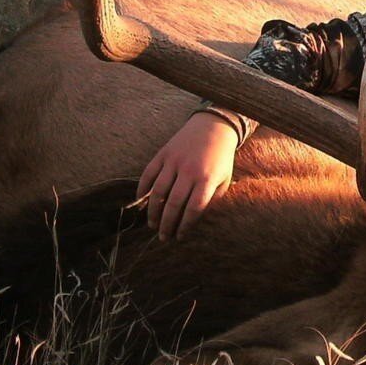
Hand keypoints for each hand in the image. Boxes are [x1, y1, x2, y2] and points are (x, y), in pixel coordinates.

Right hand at [139, 111, 240, 240]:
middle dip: (166, 224)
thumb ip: (212, 200)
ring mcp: (174, 161)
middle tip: (163, 237)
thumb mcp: (224, 180)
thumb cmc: (220, 158)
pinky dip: (142, 188)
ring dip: (153, 211)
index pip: (193, 209)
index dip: (185, 226)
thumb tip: (195, 220)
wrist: (214, 127)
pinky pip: (148, 173)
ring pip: (158, 191)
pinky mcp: (164, 153)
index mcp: (206, 179)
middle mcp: (189, 171)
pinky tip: (141, 201)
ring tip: (152, 225)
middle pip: (173, 204)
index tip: (180, 237)